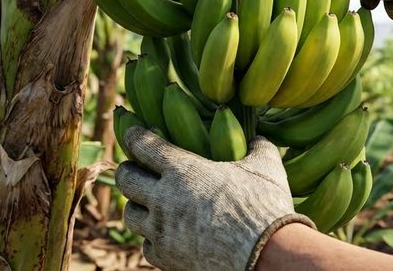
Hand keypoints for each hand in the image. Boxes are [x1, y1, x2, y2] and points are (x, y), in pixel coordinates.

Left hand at [115, 127, 313, 270]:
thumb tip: (259, 139)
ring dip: (136, 205)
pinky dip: (152, 239)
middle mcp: (164, 198)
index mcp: (184, 170)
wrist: (266, 257)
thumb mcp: (266, 168)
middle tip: (136, 168)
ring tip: (146, 202)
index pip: (143, 145)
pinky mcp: (167, 258)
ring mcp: (162, 231)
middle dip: (128, 170)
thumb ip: (258, 148)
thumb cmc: (266, 208)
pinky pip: (145, 246)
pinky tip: (164, 235)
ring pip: (129, 215)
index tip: (132, 133)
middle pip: (126, 178)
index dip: (134, 137)